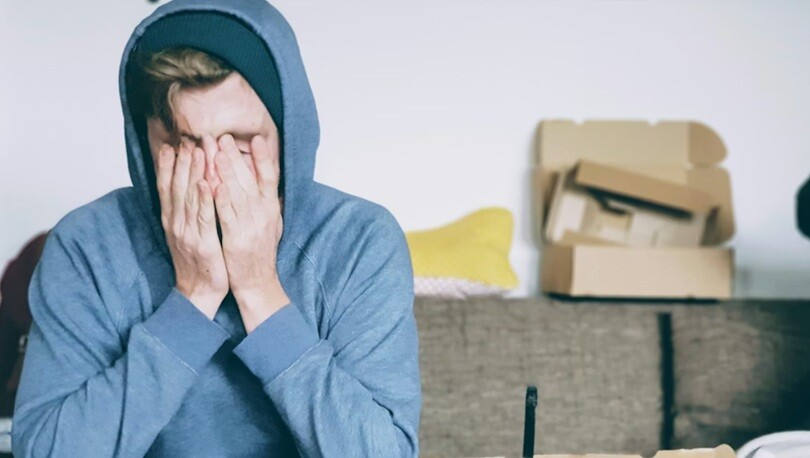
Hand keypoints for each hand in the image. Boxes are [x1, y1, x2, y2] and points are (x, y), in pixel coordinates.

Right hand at [156, 140, 228, 318]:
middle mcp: (176, 223)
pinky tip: (206, 182)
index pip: (167, 187)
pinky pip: (203, 217)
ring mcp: (187, 233)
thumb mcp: (186, 233)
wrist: (198, 292)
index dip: (168, 165)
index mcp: (171, 220)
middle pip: (176, 186)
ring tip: (197, 150)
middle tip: (186, 138)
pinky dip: (203, 198)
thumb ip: (185, 211)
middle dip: (181, 161)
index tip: (171, 143)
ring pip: (189, 197)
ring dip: (193, 172)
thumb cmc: (197, 261)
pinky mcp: (203, 242)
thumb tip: (186, 188)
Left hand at [208, 133, 289, 331]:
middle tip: (223, 137)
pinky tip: (212, 183)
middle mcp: (264, 214)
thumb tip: (268, 180)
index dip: (264, 157)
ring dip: (225, 171)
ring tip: (214, 150)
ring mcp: (251, 226)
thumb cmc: (260, 253)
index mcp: (271, 209)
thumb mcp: (271, 224)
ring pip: (237, 193)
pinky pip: (226, 215)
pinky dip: (220, 198)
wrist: (257, 283)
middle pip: (250, 180)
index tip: (257, 138)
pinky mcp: (236, 238)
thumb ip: (268, 202)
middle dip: (235, 156)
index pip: (270, 177)